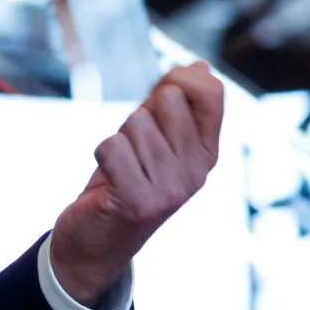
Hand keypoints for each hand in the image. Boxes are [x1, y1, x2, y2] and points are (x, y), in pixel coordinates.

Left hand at [49, 62, 222, 305]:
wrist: (98, 242)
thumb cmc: (126, 180)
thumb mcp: (155, 139)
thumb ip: (173, 103)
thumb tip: (199, 67)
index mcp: (206, 152)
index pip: (211, 92)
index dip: (180, 77)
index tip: (158, 93)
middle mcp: (196, 171)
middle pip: (167, 99)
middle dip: (140, 113)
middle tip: (134, 148)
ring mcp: (171, 189)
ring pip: (135, 122)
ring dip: (120, 138)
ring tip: (123, 167)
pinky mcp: (138, 201)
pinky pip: (112, 145)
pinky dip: (103, 154)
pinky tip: (109, 179)